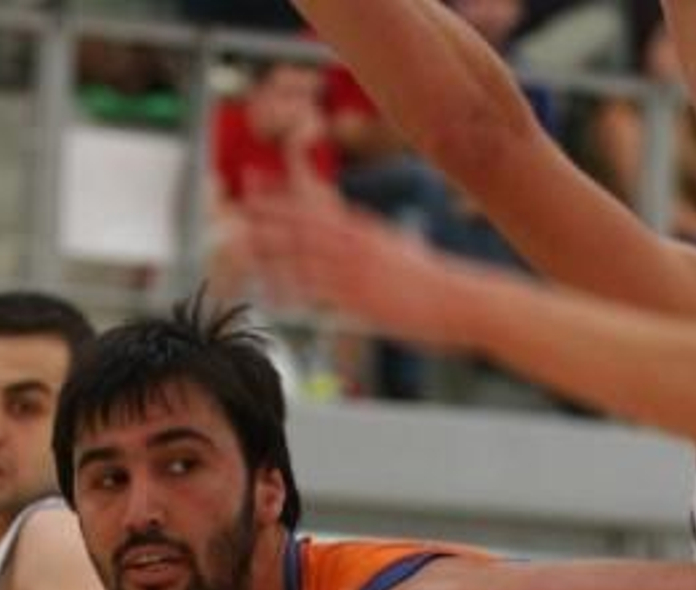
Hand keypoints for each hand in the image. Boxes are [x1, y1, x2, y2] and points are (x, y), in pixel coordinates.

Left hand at [245, 190, 470, 346]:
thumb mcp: (402, 251)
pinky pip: (317, 292)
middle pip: (301, 224)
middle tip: (232, 206)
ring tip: (236, 246)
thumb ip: (373, 246)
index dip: (281, 193)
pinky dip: (290, 290)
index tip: (254, 181)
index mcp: (366, 230)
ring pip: (302, 254)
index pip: (315, 205)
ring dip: (268, 250)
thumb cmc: (436, 284)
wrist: (463, 300)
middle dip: (265, 215)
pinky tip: (268, 292)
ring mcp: (357, 270)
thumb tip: (362, 242)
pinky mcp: (361, 298)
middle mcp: (358, 244)